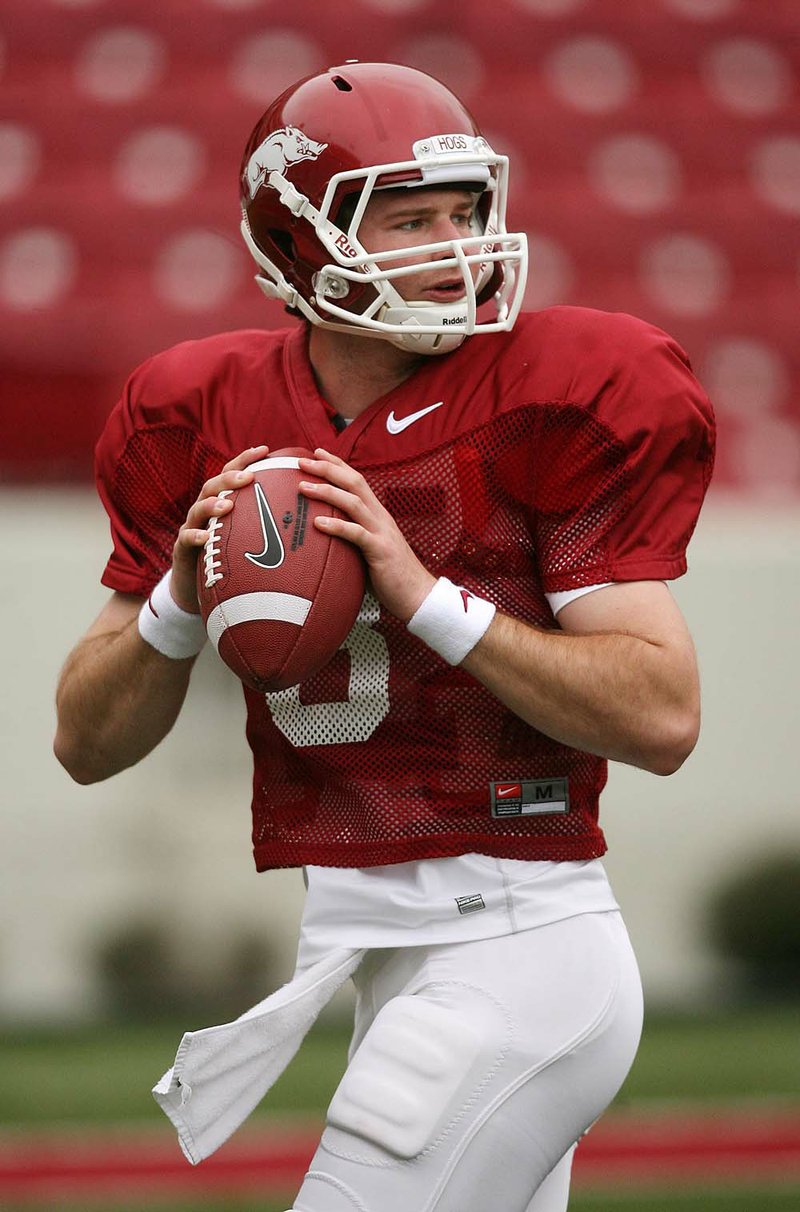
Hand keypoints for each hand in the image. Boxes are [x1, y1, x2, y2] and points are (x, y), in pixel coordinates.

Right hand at [170, 445, 270, 611]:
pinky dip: (195, 536)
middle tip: (248, 477)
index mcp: (221, 502)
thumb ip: (267, 525)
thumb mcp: (248, 538)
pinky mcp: (182, 548)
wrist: (196, 587)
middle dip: (230, 478)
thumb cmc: (228, 559)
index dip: (245, 460)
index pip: (231, 474)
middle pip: (213, 486)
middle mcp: (205, 511)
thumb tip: (307, 519)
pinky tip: (205, 537)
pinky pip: (186, 539)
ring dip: (211, 505)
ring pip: (197, 509)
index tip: (265, 450)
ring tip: (227, 505)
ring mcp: (192, 527)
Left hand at [298, 449, 435, 621]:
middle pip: (354, 482)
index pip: (356, 480)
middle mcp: (380, 517)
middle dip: (328, 469)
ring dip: (327, 491)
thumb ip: (353, 537)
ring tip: (303, 487)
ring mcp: (381, 532)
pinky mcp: (380, 551)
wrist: (418, 595)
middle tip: (303, 461)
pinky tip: (318, 522)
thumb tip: (328, 535)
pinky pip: (356, 534)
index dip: (337, 464)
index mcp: (378, 514)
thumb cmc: (391, 574)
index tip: (317, 453)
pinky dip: (336, 526)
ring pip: (353, 502)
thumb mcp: (370, 548)